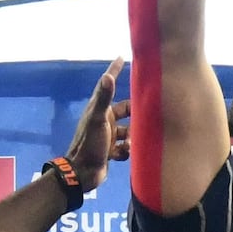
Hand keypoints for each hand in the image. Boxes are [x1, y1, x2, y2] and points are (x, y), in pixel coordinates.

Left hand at [62, 60, 123, 194]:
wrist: (83, 173)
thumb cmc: (90, 144)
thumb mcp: (98, 120)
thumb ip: (103, 99)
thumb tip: (107, 76)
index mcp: (98, 110)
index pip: (107, 85)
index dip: (114, 72)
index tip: (122, 58)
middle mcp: (103, 121)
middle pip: (123, 110)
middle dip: (134, 111)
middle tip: (149, 110)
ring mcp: (107, 136)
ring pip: (126, 130)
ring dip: (132, 135)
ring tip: (135, 139)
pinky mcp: (110, 151)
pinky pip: (125, 147)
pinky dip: (127, 149)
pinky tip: (125, 153)